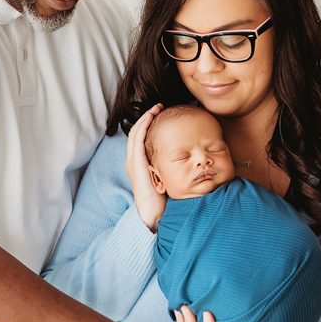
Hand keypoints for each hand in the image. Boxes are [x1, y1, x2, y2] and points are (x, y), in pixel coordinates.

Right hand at [125, 103, 165, 230]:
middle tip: (158, 106)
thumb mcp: (166, 179)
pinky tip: (152, 117)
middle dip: (147, 117)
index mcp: (139, 164)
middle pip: (136, 132)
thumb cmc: (164, 200)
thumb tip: (187, 159)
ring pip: (135, 133)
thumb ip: (170, 168)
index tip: (161, 115)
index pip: (141, 138)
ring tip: (156, 108)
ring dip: (145, 118)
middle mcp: (132, 161)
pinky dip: (143, 125)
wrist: (155, 215)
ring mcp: (132, 162)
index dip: (148, 124)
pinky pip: (138, 139)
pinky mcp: (136, 164)